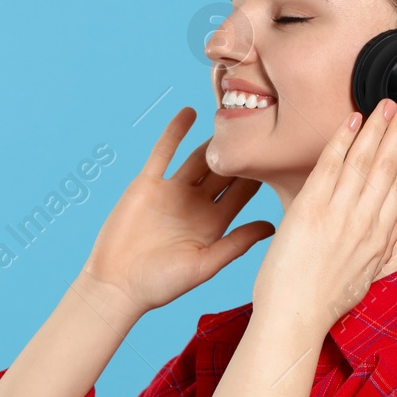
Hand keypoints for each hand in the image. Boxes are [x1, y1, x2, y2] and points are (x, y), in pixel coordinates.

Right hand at [80, 107, 275, 316]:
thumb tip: (272, 226)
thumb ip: (236, 243)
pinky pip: (163, 152)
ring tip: (232, 118)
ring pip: (197, 159)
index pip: (242, 193)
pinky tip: (190, 112)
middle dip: (240, 153)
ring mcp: (171, 192)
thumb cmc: (161, 284)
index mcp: (213, 225)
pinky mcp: (147, 184)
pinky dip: (175, 132)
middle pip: (224, 172)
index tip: (279, 154)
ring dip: (212, 141)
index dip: (259, 175)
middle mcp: (196, 205)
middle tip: (260, 126)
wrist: (117, 284)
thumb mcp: (205, 265)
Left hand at [251, 95, 396, 330]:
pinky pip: (330, 165)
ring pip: (364, 160)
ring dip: (377, 127)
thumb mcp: (364, 277)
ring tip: (387, 103)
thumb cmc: (323, 302)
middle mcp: (365, 221)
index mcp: (379, 237)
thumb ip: (384, 248)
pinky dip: (343, 140)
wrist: (294, 318)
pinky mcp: (310, 209)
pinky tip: (353, 120)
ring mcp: (339, 214)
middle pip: (388, 166)